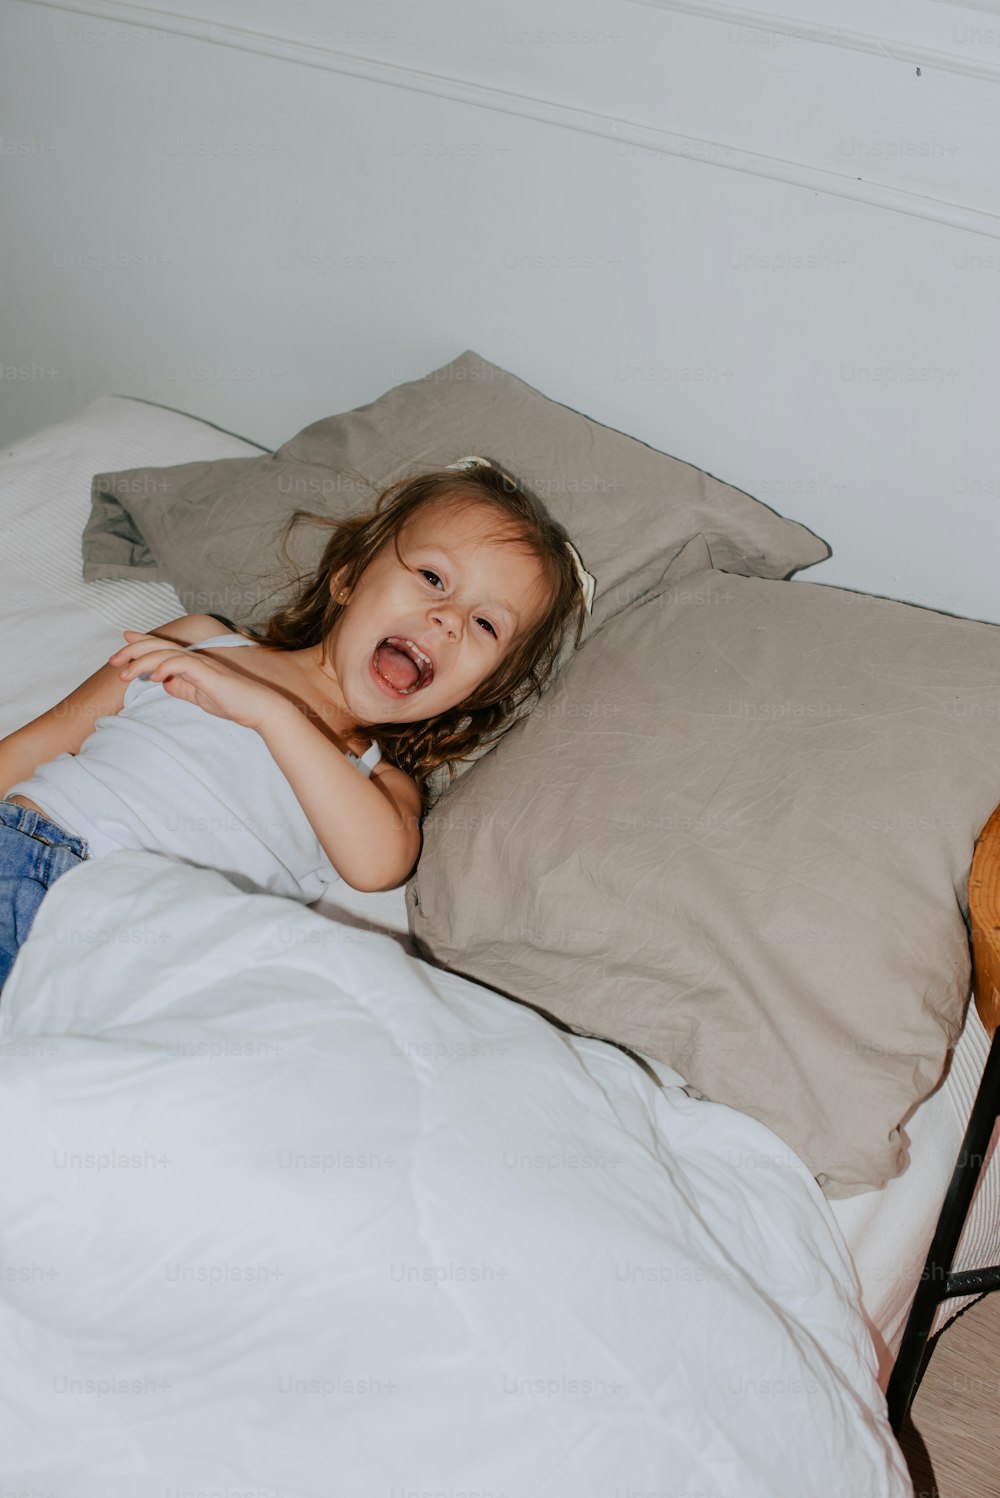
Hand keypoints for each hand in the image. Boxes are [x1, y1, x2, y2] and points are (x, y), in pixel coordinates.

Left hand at [109, 631, 285, 732]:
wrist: (258, 708)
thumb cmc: (231, 702)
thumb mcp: (198, 695)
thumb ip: (180, 687)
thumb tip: (162, 682)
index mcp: (191, 663)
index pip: (162, 647)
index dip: (141, 642)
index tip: (122, 641)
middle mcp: (194, 658)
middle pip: (158, 646)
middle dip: (133, 651)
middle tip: (113, 660)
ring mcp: (202, 664)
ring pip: (166, 654)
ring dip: (142, 663)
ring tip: (125, 674)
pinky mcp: (209, 673)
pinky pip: (183, 665)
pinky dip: (165, 668)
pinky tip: (153, 677)